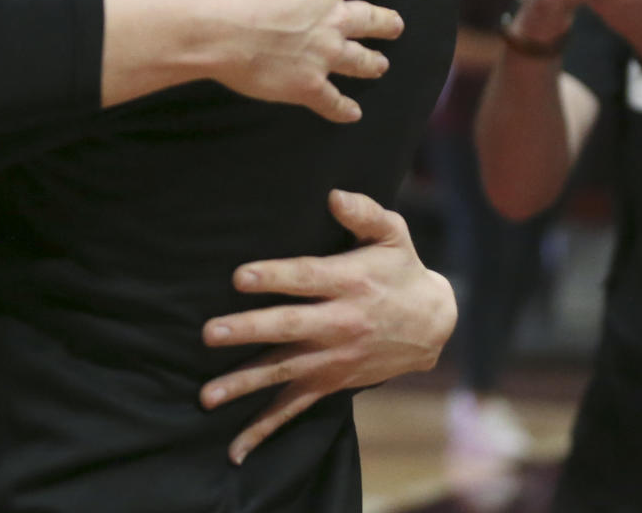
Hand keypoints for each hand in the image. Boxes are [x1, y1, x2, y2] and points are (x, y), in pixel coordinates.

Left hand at [199, 189, 455, 463]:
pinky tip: (236, 446)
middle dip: (249, 331)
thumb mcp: (393, 233)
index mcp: (351, 282)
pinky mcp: (331, 383)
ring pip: (284, 372)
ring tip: (208, 394)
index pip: (306, 279)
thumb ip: (364, 213)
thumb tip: (334, 195)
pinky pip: (295, 408)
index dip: (273, 277)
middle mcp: (340, 323)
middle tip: (210, 333)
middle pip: (289, 327)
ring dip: (245, 383)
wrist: (434, 325)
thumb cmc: (401, 268)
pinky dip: (265, 428)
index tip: (239, 276)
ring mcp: (334, 359)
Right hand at [207, 0, 402, 122]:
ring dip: (372, 62)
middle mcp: (335, 18)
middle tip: (394, 25)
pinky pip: (331, 101)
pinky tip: (352, 114)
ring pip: (359, 60)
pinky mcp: (305, 84)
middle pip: (370, 19)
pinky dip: (343, 109)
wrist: (218, 20)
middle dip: (385, 22)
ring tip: (381, 65)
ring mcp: (323, 54)